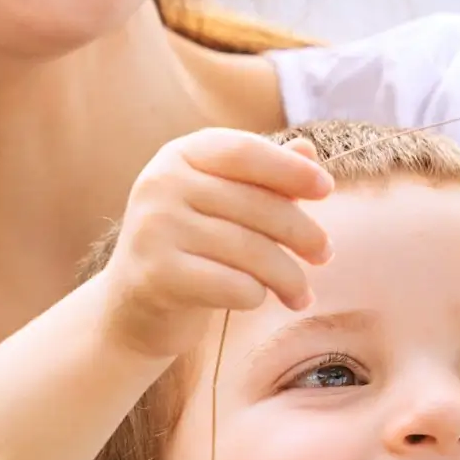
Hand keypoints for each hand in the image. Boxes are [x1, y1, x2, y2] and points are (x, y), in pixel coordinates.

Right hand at [97, 127, 329, 364]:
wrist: (132, 308)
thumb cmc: (190, 249)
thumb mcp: (222, 205)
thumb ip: (263, 177)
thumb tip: (309, 150)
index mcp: (178, 156)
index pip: (245, 152)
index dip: (291, 170)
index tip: (327, 190)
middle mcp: (160, 183)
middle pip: (257, 205)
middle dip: (303, 233)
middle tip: (325, 255)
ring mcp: (154, 228)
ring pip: (252, 250)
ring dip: (289, 276)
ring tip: (302, 294)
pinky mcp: (157, 275)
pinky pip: (235, 285)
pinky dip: (257, 295)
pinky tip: (258, 299)